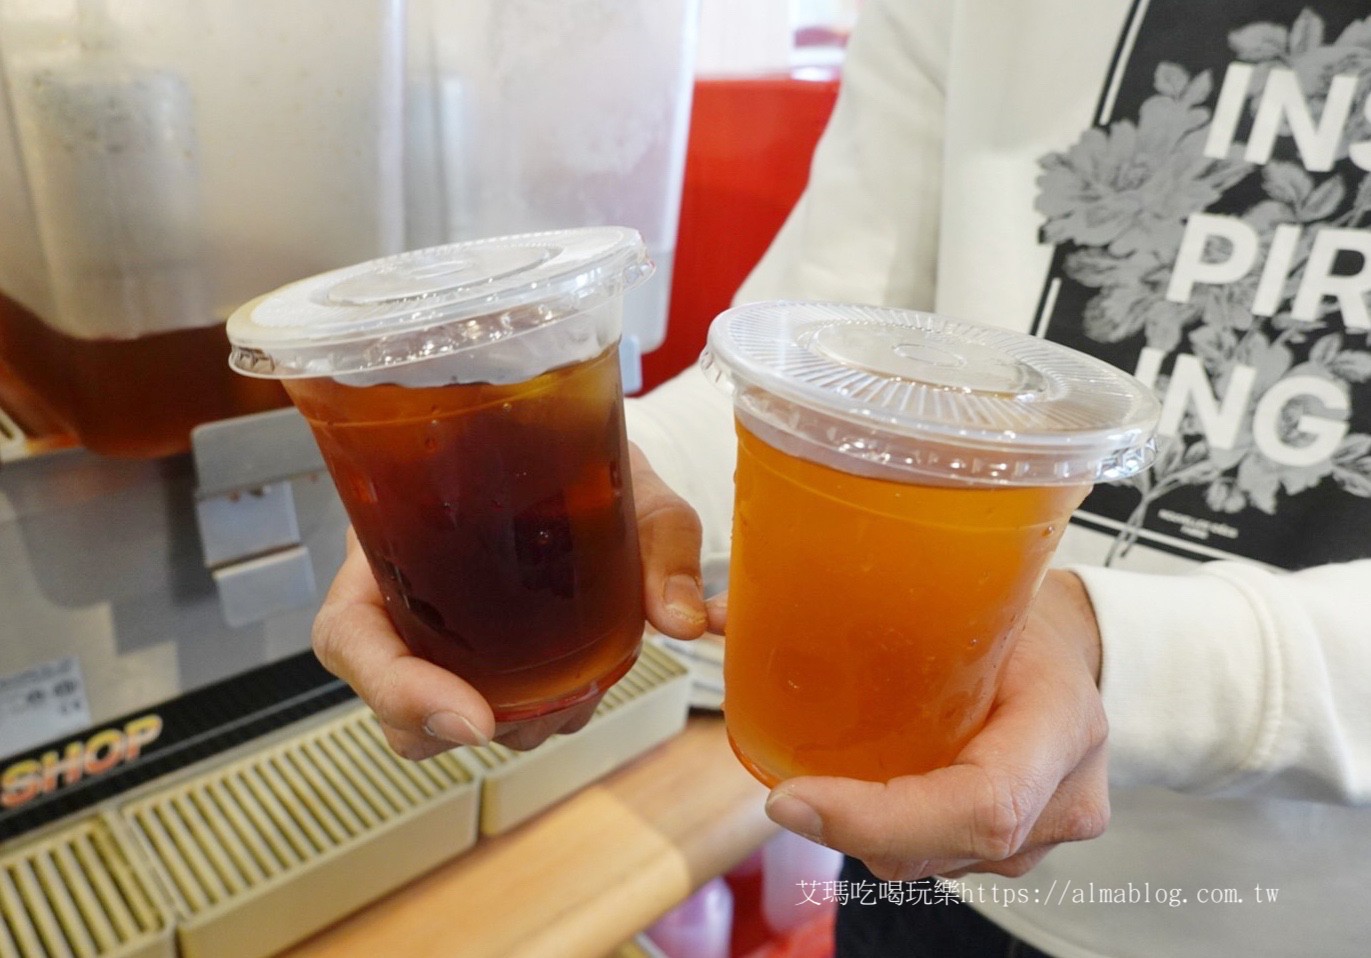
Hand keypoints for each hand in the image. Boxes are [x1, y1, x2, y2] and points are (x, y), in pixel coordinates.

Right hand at [310, 443, 710, 757]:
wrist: (581, 446)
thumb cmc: (572, 449)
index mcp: (392, 540)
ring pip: (446, 723)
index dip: (397, 691)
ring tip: (580, 683)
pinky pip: (492, 711)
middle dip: (474, 723)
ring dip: (517, 724)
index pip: (351, 637)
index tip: (471, 719)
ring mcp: (439, 636)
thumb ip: (660, 536)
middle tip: (553, 703)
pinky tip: (588, 683)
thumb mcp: (621, 477)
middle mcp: (403, 598)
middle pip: (396, 703)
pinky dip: (545, 713)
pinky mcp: (484, 659)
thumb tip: (686, 619)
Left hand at [758, 569, 1109, 879]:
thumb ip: (855, 603)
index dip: (881, 817)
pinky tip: (857, 796)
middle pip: (942, 844)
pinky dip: (889, 832)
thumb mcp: (967, 594)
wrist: (1078, 656)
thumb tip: (714, 611)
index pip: (981, 803)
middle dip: (853, 828)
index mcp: (1061, 721)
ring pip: (933, 861)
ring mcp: (1044, 834)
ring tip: (819, 789)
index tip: (792, 799)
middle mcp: (1061, 795)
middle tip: (787, 796)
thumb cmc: (1022, 618)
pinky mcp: (1018, 849)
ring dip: (866, 834)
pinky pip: (940, 856)